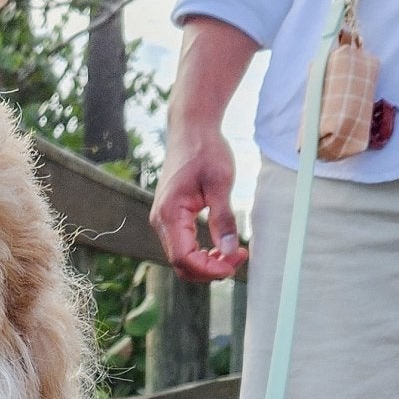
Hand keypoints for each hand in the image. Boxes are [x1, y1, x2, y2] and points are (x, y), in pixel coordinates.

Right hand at [150, 118, 247, 281]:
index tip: (235, 262)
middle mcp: (160, 221)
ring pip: (181, 258)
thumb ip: (224, 219)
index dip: (209, 269)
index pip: (184, 258)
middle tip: (238, 256)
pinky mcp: (170, 218)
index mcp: (169, 214)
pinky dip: (201, 253)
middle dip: (209, 269)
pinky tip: (221, 245)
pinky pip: (182, 246)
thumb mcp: (221, 183)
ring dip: (207, 262)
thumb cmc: (205, 150)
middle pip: (180, 264)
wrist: (191, 129)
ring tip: (233, 251)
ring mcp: (163, 220)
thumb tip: (229, 249)